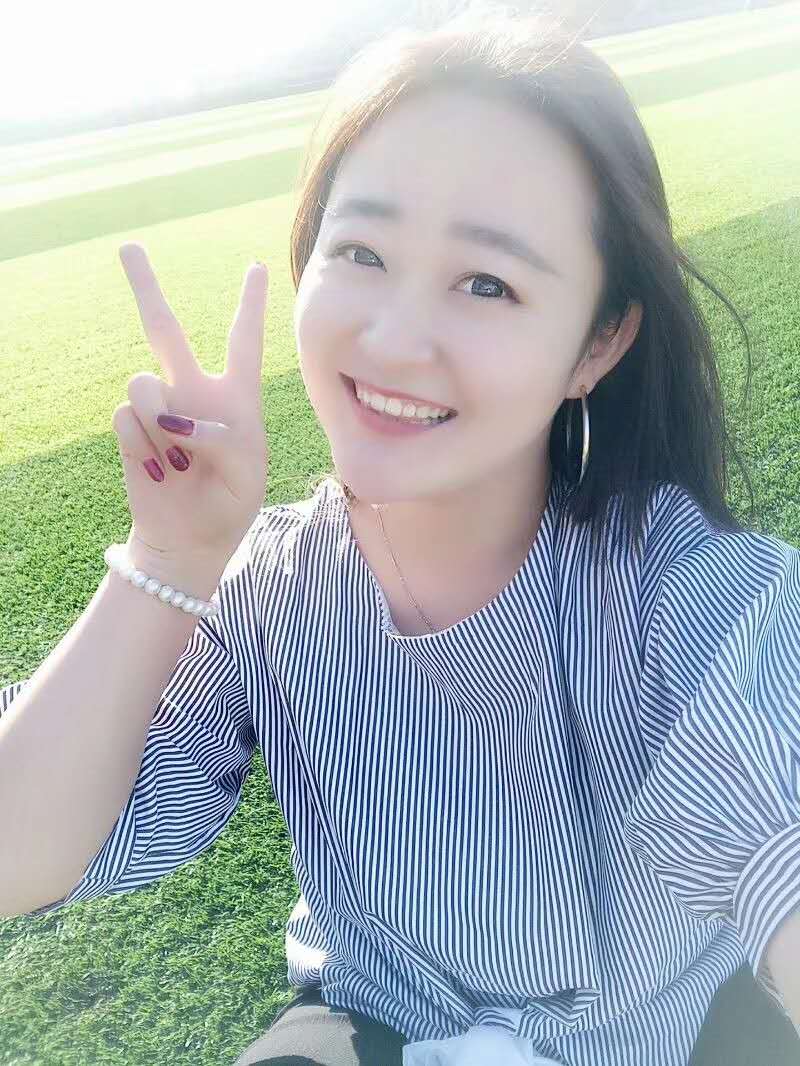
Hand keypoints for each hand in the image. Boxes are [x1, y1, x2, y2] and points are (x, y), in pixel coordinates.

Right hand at [111, 244, 269, 571]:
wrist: (192, 539)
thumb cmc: (230, 502)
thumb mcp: (249, 473)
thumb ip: (226, 439)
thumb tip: (181, 422)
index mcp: (235, 397)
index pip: (243, 341)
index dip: (249, 305)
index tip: (257, 266)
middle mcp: (192, 392)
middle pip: (164, 330)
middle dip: (145, 287)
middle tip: (128, 247)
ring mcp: (158, 409)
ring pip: (143, 382)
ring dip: (162, 420)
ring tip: (179, 458)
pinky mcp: (130, 431)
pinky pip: (128, 418)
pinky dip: (148, 448)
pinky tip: (161, 471)